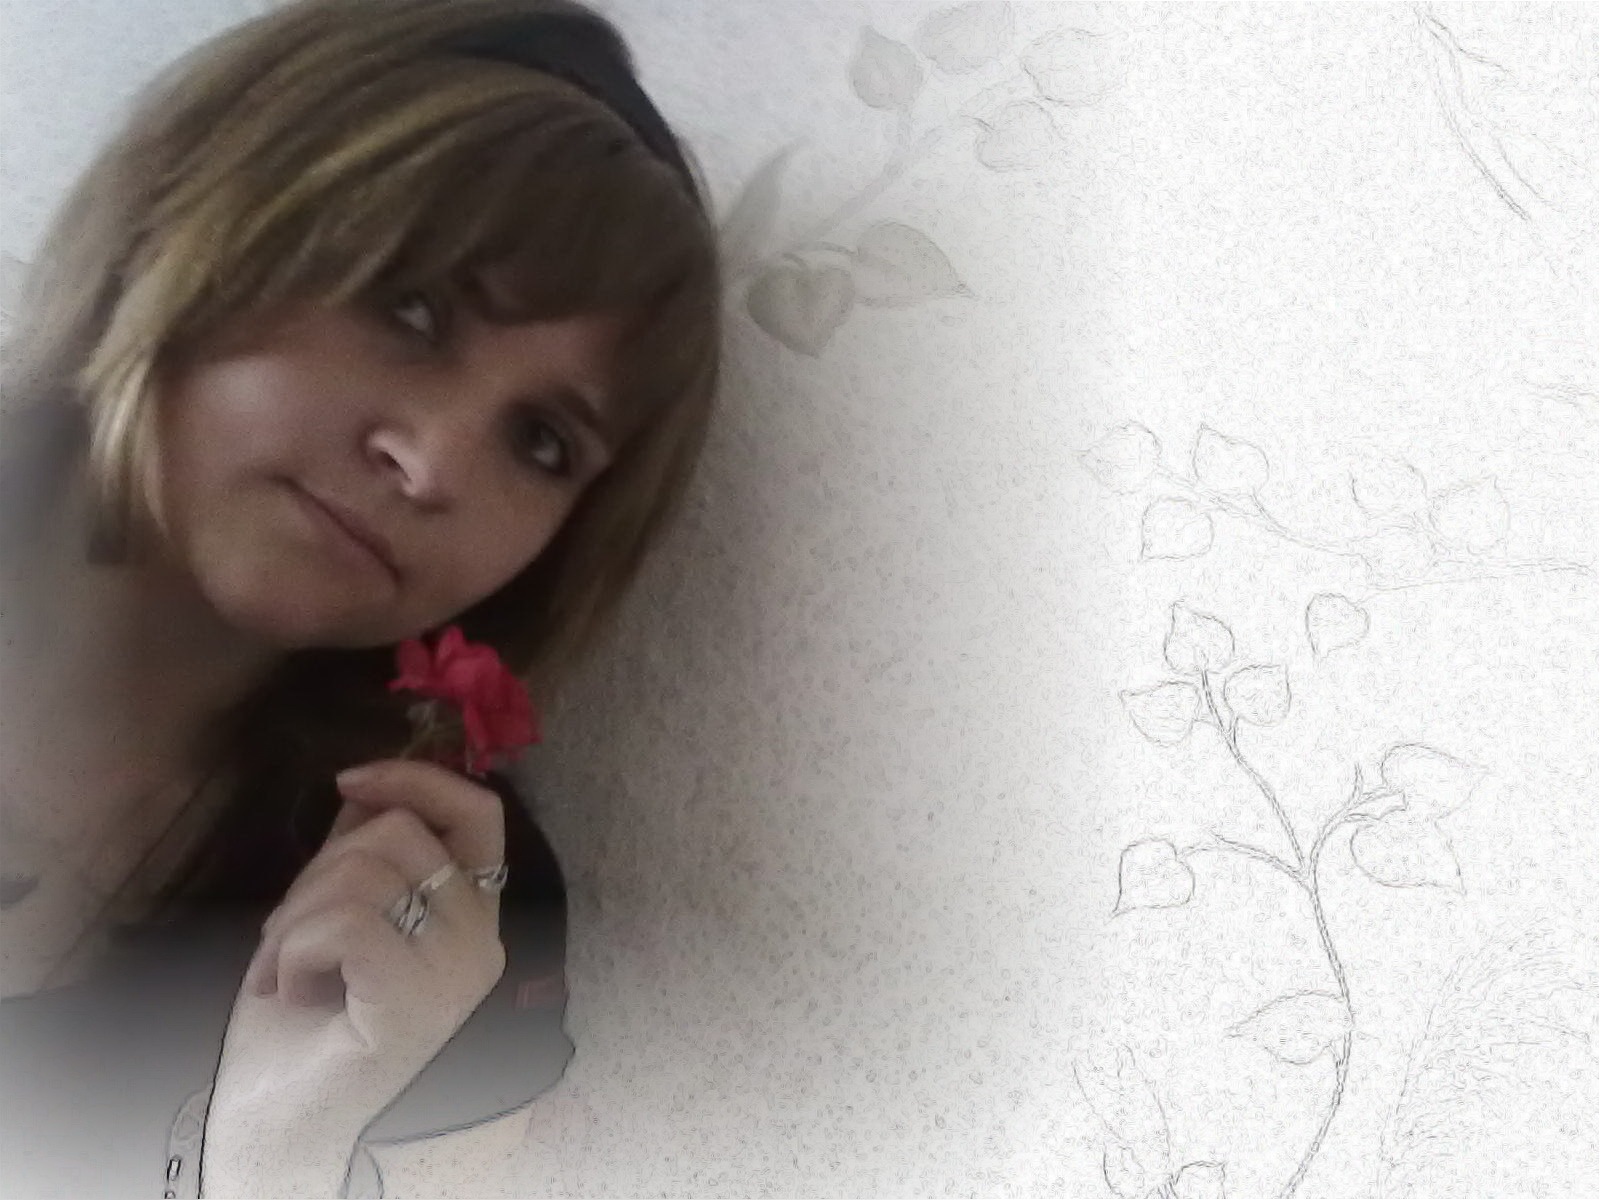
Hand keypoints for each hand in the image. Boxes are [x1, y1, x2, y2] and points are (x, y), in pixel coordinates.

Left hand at [200, 759, 508, 1195]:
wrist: (281, 1121)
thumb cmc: (302, 1021)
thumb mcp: (333, 912)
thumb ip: (360, 852)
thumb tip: (369, 786)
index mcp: (474, 917)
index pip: (479, 812)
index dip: (418, 778)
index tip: (349, 781)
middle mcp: (483, 942)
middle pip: (400, 830)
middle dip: (317, 869)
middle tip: (288, 934)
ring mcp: (457, 973)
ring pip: (365, 871)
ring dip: (295, 917)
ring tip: (288, 970)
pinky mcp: (417, 1001)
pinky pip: (347, 922)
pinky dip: (294, 950)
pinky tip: (294, 993)